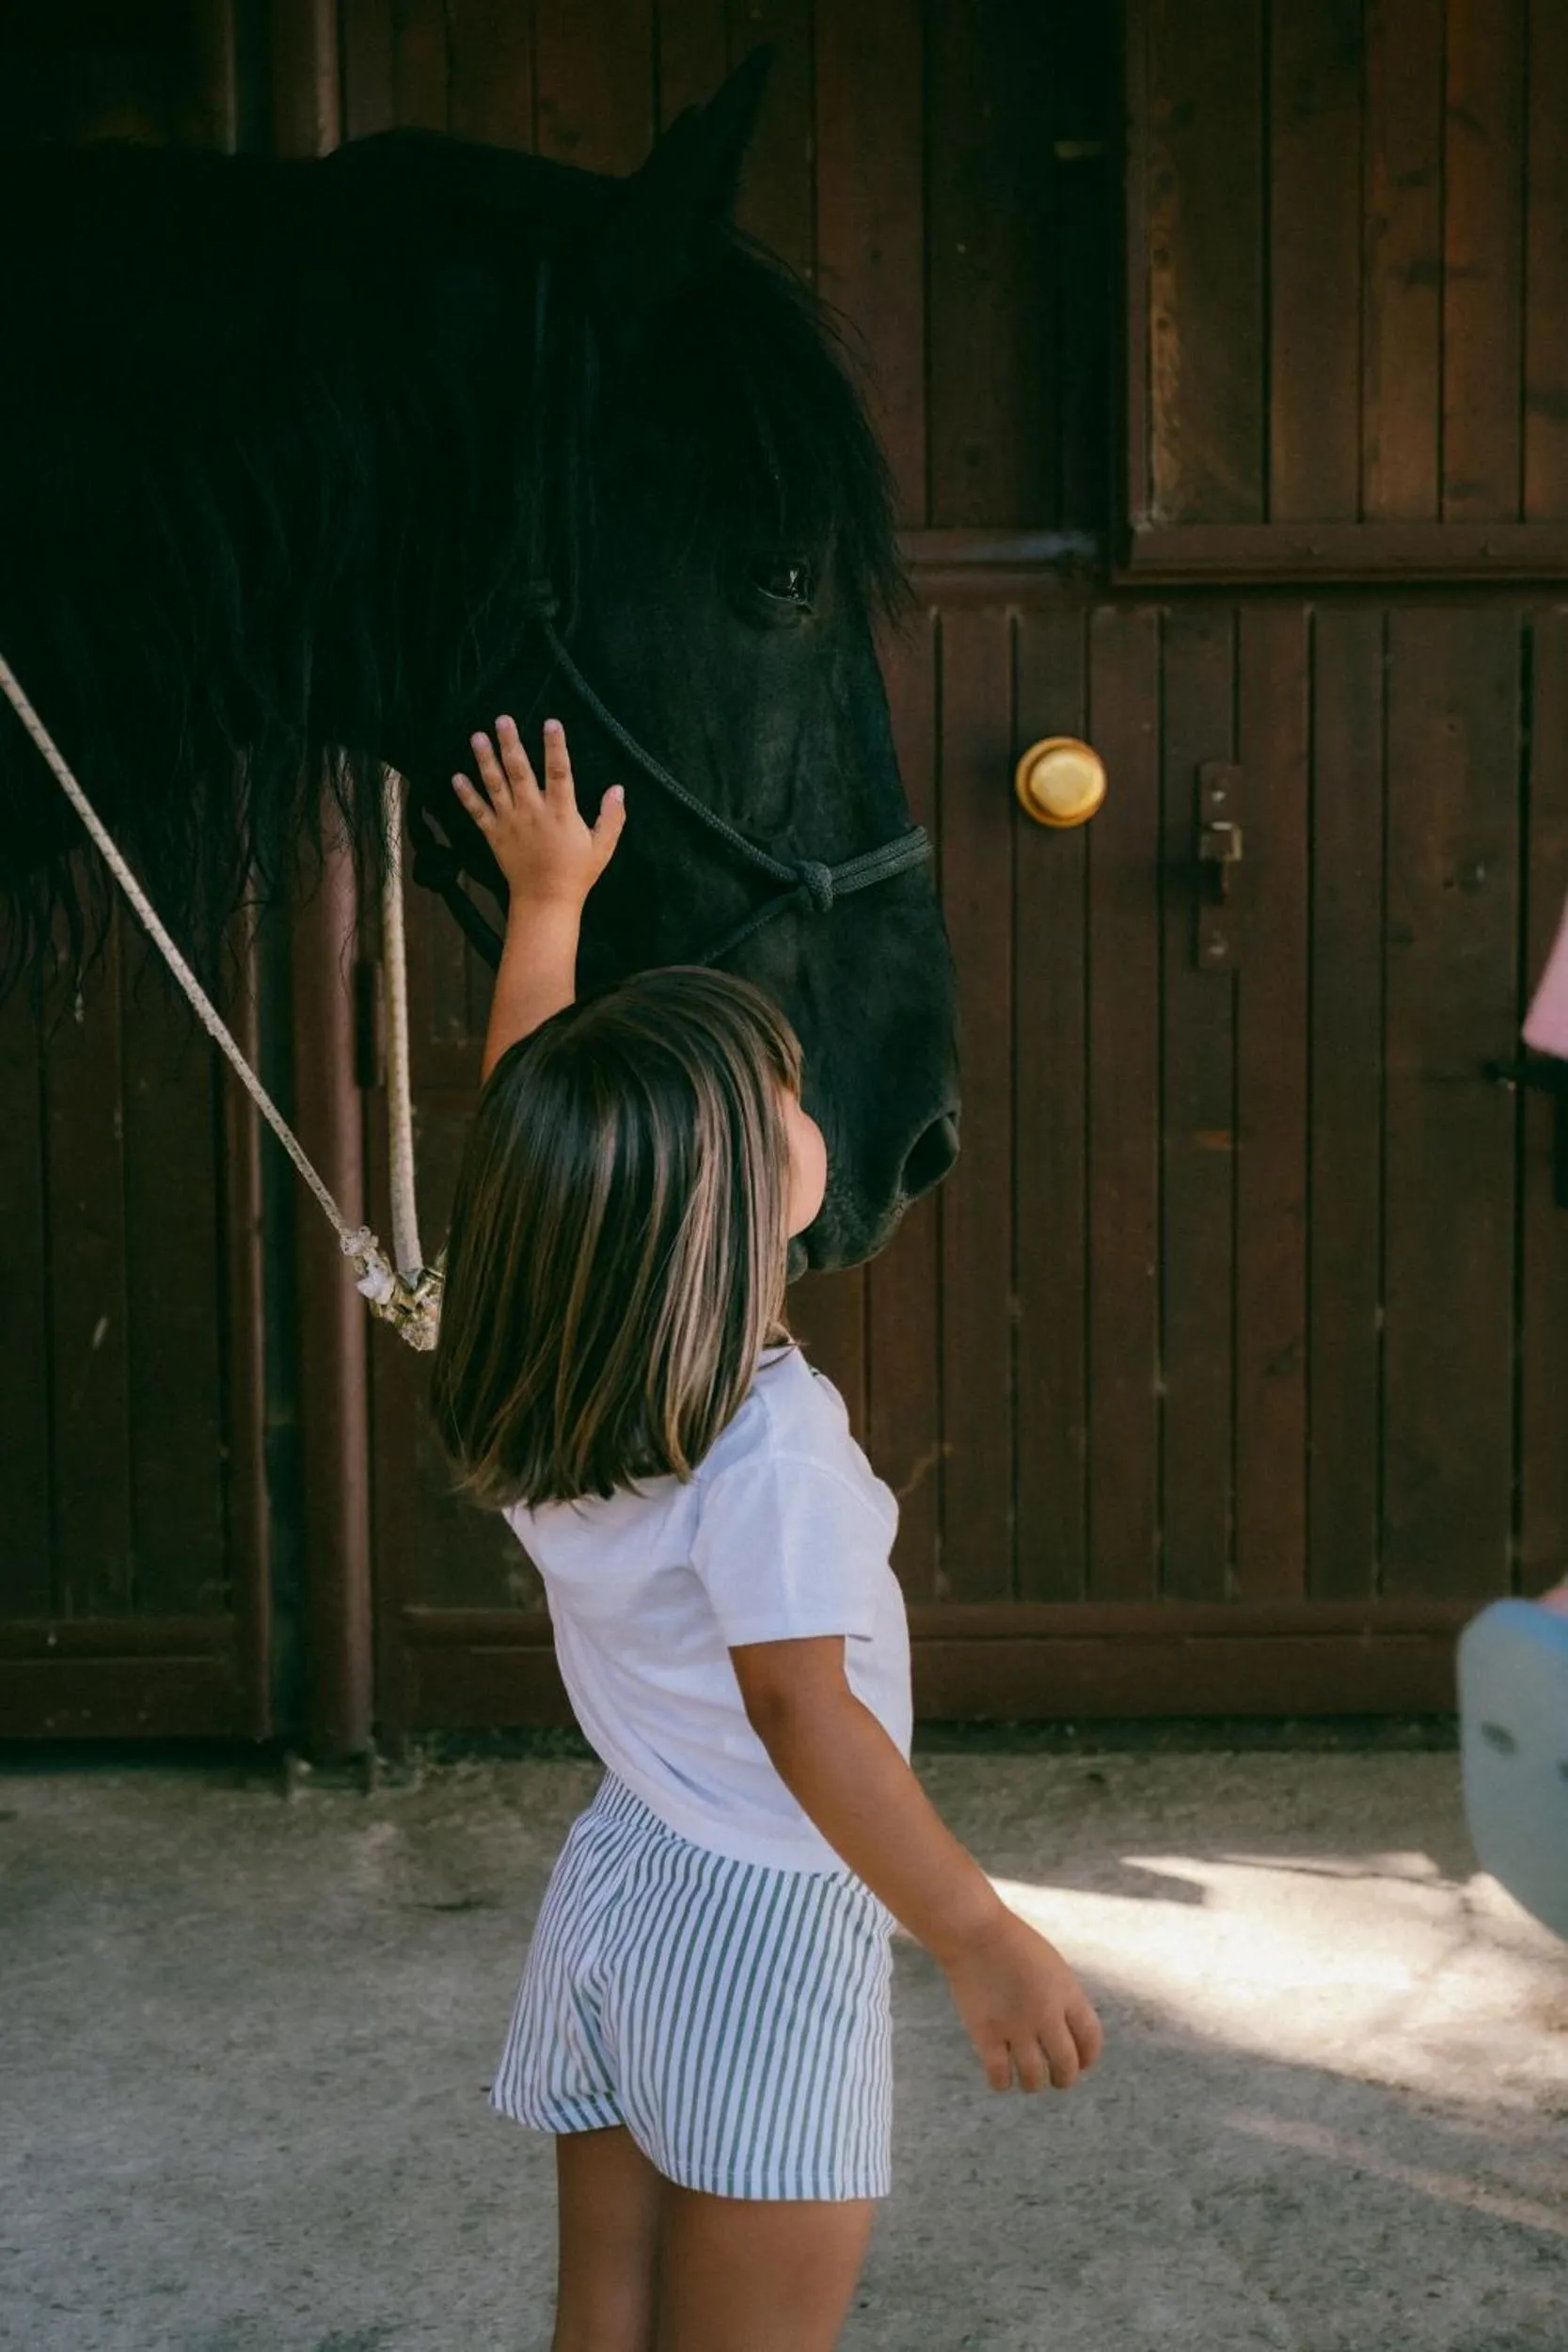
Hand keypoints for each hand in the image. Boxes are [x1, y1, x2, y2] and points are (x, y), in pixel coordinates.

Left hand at [452, 715, 624, 908]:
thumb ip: (612, 816)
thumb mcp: (603, 847)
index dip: (556, 746)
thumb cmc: (577, 873)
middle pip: (520, 771)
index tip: (551, 723)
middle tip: (502, 719)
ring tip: (476, 737)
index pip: (559, 771)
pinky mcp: (494, 835)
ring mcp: (510, 822)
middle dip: (510, 743)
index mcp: (561, 812)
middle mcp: (532, 812)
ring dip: (485, 759)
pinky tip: (456, 777)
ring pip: (495, 785)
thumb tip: (618, 788)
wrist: (545, 901)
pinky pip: (477, 812)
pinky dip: (466, 795)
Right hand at [939, 1908, 1103, 2093]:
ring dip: (1035, 2084)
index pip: (1091, 2040)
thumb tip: (1069, 2037)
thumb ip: (1065, 2000)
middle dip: (1064, 2078)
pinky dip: (1003, 2083)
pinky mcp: (986, 2033)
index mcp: (1067, 1993)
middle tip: (1057, 2077)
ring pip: (1035, 2078)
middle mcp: (1046, 2014)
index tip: (1082, 2064)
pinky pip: (999, 2076)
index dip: (1088, 2058)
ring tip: (1030, 2078)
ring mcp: (1015, 2026)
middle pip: (1066, 2066)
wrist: (975, 1931)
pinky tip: (1002, 2077)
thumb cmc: (1013, 1945)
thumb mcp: (1053, 1967)